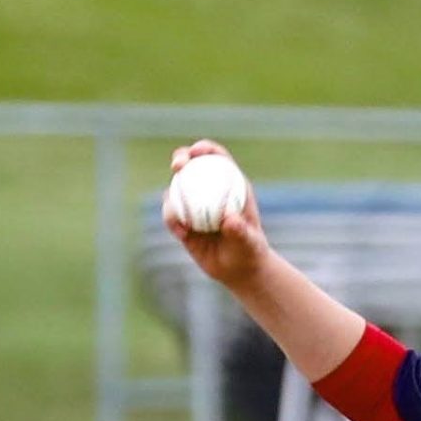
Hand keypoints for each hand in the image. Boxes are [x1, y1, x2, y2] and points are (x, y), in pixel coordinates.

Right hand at [163, 140, 272, 290]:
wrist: (239, 271)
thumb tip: (228, 218)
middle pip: (191, 166)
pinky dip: (172, 219)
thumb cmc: (250, 251)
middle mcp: (209, 191)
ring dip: (171, 194)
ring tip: (177, 211)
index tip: (196, 151)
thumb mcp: (249, 241)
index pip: (216, 158)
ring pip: (175, 190)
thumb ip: (240, 230)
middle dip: (181, 158)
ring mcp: (193, 206)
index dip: (205, 148)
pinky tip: (182, 233)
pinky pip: (172, 215)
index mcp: (230, 184)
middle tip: (178, 166)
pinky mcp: (182, 223)